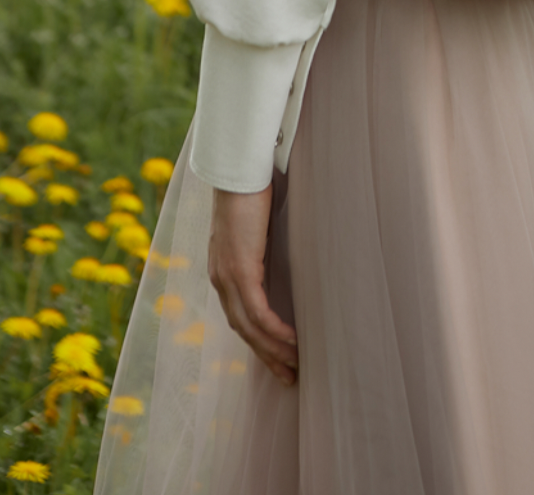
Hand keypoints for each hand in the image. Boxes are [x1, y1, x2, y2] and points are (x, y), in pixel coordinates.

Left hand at [208, 184, 297, 385]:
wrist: (238, 172)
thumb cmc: (251, 190)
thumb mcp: (258, 226)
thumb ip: (263, 244)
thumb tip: (282, 252)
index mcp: (223, 271)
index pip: (240, 316)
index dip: (258, 339)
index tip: (277, 357)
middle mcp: (221, 280)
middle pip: (243, 330)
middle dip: (267, 356)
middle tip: (289, 376)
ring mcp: (228, 277)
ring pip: (250, 328)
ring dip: (273, 350)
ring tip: (296, 365)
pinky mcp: (240, 271)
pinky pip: (258, 312)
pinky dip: (274, 330)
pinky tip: (292, 341)